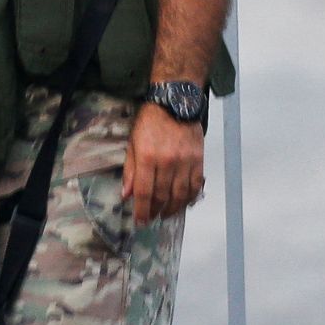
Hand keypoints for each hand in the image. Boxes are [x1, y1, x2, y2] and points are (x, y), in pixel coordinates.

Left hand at [122, 102, 205, 223]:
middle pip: (162, 196)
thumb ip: (131, 171)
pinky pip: (196, 185)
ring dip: (173, 209)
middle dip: (155, 211)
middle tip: (151, 218)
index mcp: (147, 158)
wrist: (175, 103)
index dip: (142, 211)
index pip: (144, 192)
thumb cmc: (150, 122)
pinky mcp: (198, 160)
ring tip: (166, 214)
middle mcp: (167, 162)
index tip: (140, 222)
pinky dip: (190, 198)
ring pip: (180, 194)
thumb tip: (127, 195)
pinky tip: (184, 203)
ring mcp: (185, 162)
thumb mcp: (133, 143)